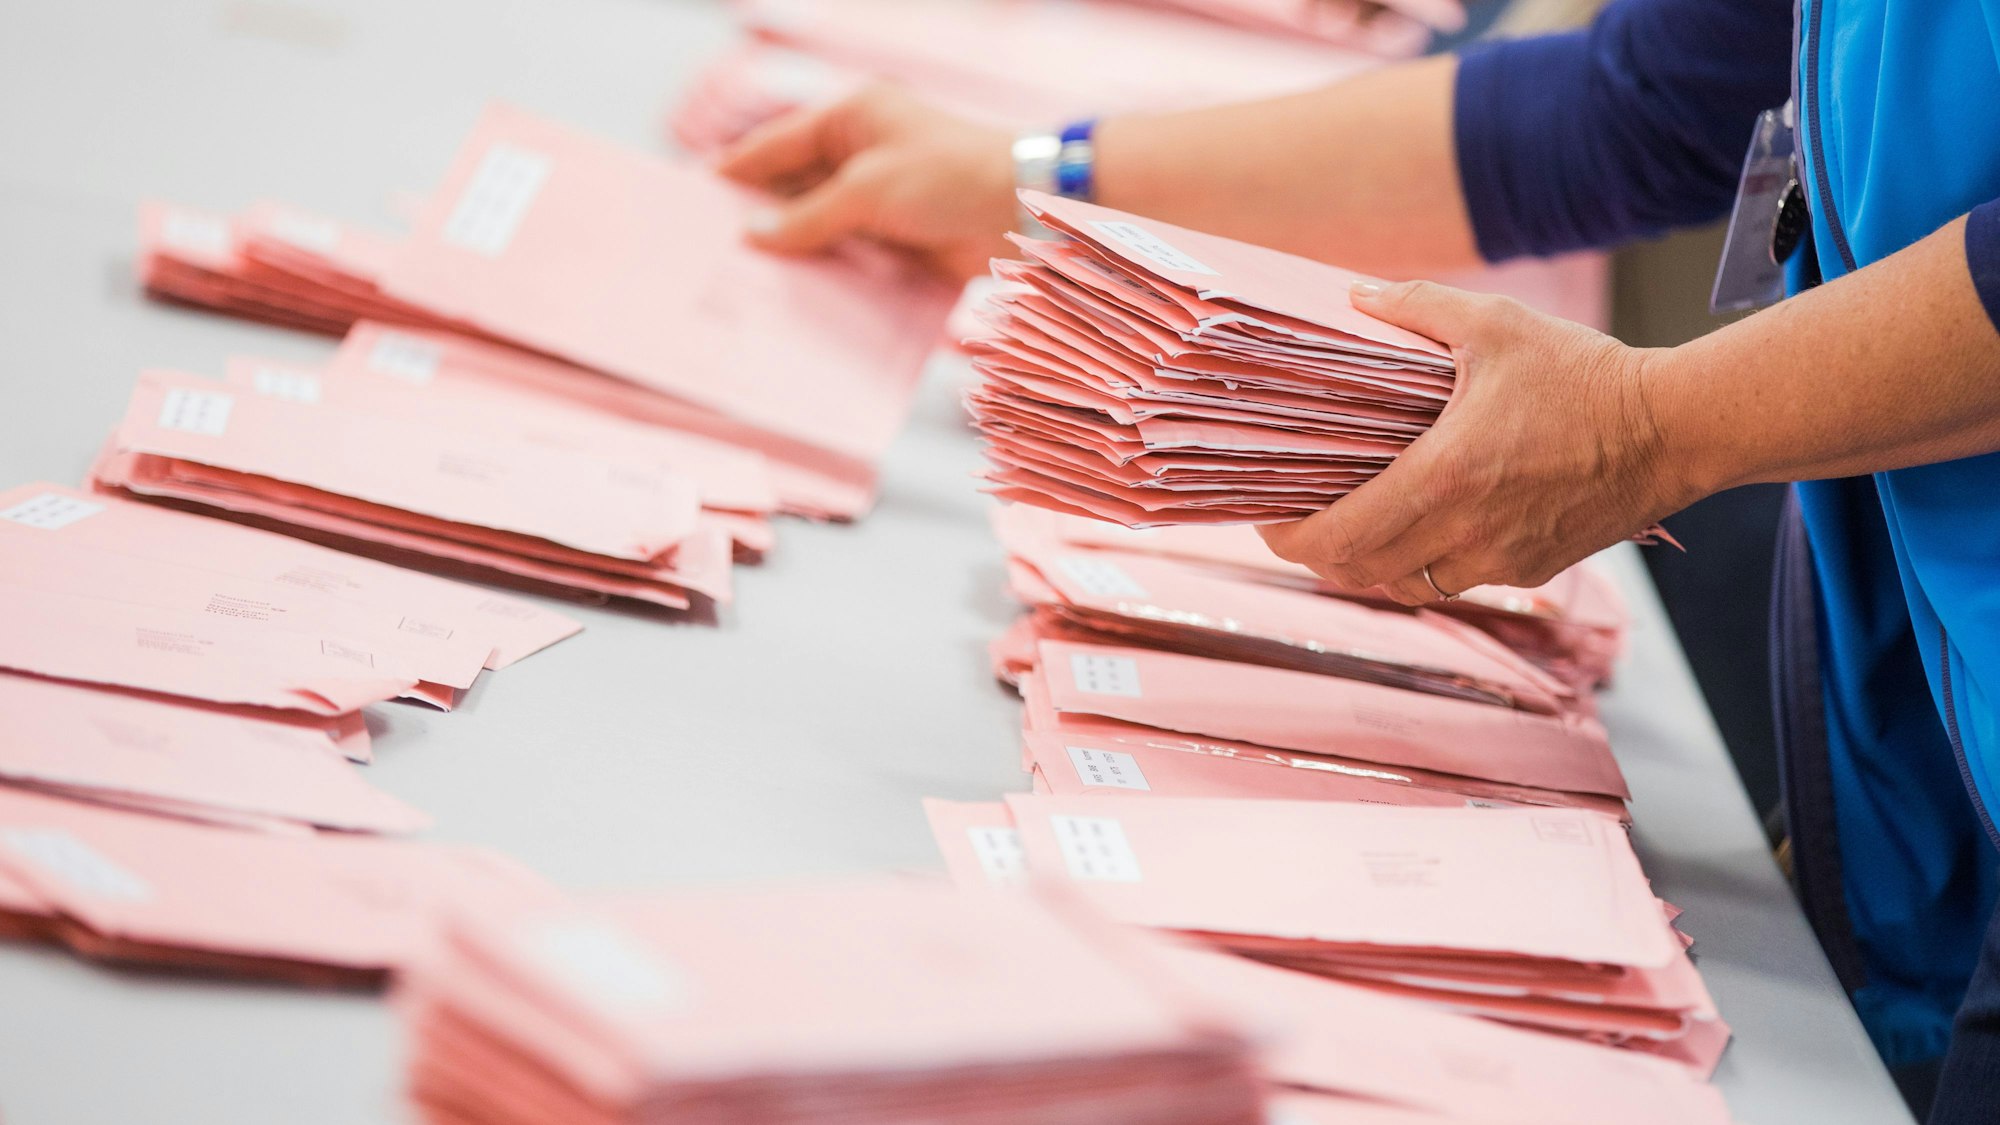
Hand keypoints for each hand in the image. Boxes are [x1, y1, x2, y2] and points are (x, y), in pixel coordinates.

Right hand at [715, 84, 1017, 280]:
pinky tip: (795, 303)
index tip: (691, 201)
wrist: (1026, 211)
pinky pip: (850, 260)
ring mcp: (880, 201)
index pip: (773, 146)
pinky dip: (826, 278)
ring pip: (819, 229)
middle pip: (792, 190)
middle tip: (709, 255)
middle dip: (758, 221)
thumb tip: (755, 238)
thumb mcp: (867, 191)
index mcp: (849, 121)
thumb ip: (808, 216)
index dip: (733, 173)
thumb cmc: (951, 177)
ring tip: (741, 287)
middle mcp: (861, 157)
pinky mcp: (900, 242)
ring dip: (791, 256)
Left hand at [1258, 280, 1701, 605]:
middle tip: (1300, 524)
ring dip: (1371, 566)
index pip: (1339, 537)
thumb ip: (1416, 308)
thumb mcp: (1494, 324)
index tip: (1270, 520)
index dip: (1290, 540)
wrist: (1676, 428)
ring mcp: (1498, 558)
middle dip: (1321, 555)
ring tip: (1355, 528)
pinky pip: (1454, 582)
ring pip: (1405, 586)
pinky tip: (1419, 530)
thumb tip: (1356, 294)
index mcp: (1442, 478)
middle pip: (1360, 572)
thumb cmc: (1585, 374)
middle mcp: (1463, 533)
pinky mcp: (1530, 569)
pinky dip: (1422, 566)